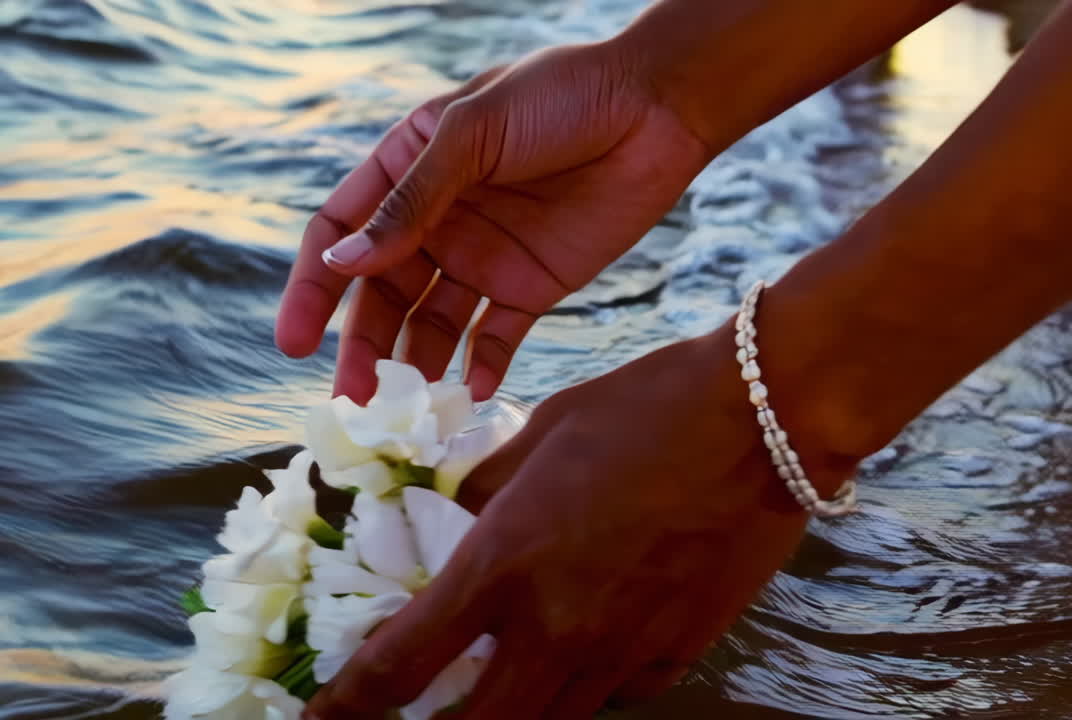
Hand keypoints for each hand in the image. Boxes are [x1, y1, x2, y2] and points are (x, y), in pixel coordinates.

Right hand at [275, 42, 709, 402]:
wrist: (657, 109)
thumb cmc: (560, 95)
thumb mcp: (474, 134)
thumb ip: (410, 203)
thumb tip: (341, 265)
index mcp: (408, 166)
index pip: (340, 232)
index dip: (313, 287)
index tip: (296, 342)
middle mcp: (436, 218)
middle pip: (381, 291)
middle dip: (362, 344)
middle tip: (353, 397)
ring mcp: (482, 255)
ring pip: (430, 321)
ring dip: (413, 362)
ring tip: (408, 405)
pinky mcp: (532, 284)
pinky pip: (495, 335)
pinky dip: (481, 364)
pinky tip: (473, 388)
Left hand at [302, 324, 860, 719]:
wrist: (768, 416)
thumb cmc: (649, 406)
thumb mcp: (543, 432)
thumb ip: (484, 490)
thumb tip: (448, 523)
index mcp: (507, 562)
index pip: (401, 665)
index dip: (347, 706)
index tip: (324, 718)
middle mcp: (557, 626)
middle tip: (412, 714)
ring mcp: (623, 650)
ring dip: (509, 712)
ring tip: (495, 687)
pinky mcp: (677, 654)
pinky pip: (611, 696)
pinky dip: (580, 689)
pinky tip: (579, 653)